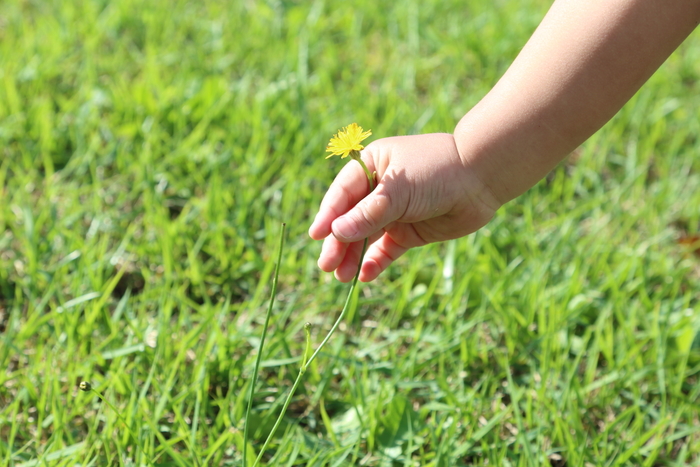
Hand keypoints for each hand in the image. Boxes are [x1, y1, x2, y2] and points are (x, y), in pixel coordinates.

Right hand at [308, 133, 500, 281]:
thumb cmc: (437, 173)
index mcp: (372, 167)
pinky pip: (387, 250)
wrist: (482, 179)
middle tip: (326, 266)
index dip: (328, 216)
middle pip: (351, 220)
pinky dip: (376, 262)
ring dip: (354, 256)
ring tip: (341, 277)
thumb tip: (335, 233)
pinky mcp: (410, 232)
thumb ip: (368, 214)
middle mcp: (380, 190)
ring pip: (366, 237)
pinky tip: (365, 276)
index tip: (316, 236)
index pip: (342, 195)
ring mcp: (395, 213)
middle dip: (338, 243)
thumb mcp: (398, 191)